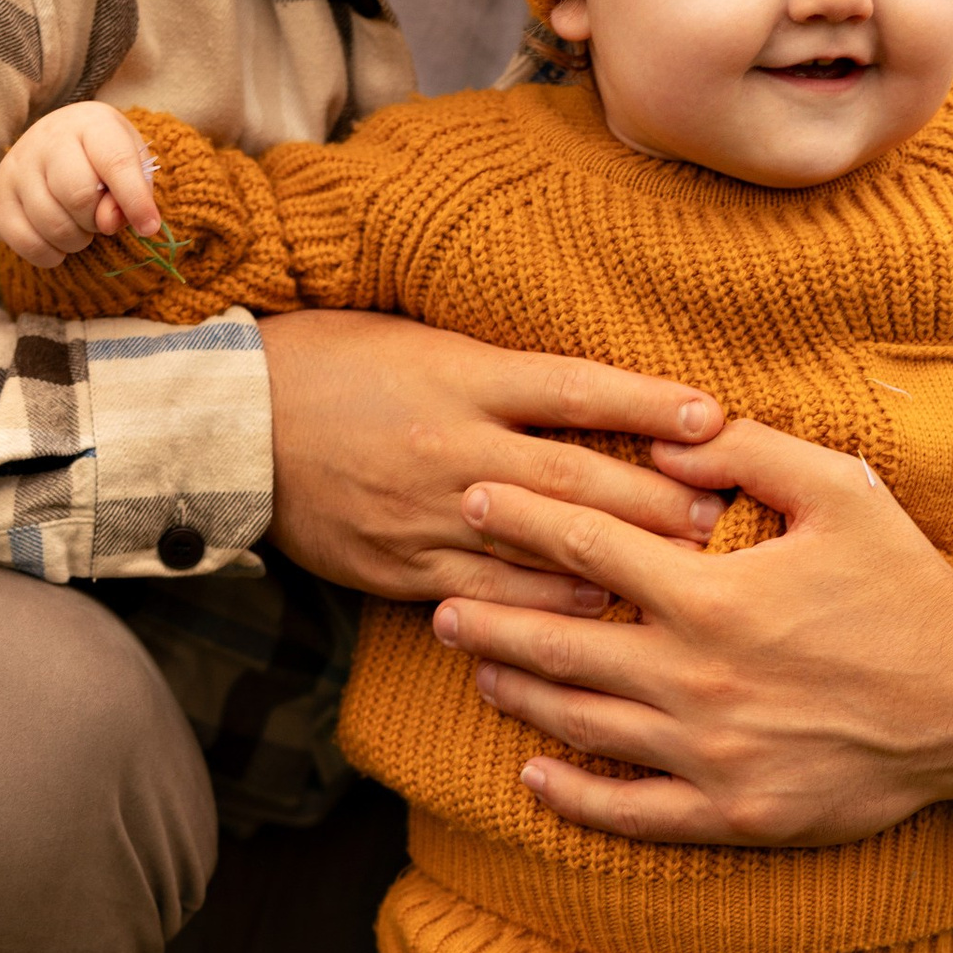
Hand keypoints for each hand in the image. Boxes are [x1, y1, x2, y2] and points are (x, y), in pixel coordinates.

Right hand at [0, 100, 161, 265]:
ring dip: (76, 240)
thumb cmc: (103, 159)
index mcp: (89, 123)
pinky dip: (49, 254)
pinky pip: (24, 241)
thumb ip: (133, 192)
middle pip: (77, 196)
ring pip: (50, 223)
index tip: (149, 228)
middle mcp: (46, 139)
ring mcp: (14, 166)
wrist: (57, 144)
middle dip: (97, 221)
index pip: (115, 162)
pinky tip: (57, 241)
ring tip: (79, 226)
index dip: (135, 200)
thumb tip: (108, 223)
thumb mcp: (132, 165)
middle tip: (99, 220)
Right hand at [262, 310, 733, 616]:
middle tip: (725, 518)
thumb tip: (592, 391)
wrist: (226, 423)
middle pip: (576, 479)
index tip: (714, 419)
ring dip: (619, 564)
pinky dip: (543, 608)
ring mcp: (426, 513)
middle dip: (658, 502)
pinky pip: (484, 594)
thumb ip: (500, 369)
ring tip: (688, 577)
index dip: (649, 406)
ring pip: (540, 547)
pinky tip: (595, 615)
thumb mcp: (419, 337)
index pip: (576, 389)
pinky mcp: (399, 566)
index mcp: (461, 375)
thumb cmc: (330, 362)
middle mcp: (453, 446)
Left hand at [435, 416, 952, 842]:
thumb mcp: (843, 493)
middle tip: (441, 603)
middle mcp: (694, 679)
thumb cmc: (908, 589)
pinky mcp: (730, 811)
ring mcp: (707, 753)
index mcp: (712, 596)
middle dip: (489, 618)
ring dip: (519, 693)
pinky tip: (534, 772)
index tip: (473, 502)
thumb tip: (673, 428)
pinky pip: (629, 811)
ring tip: (478, 668)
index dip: (521, 518)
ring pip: (580, 724)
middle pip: (558, 643)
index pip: (586, 546)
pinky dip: (572, 794)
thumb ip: (752, 453)